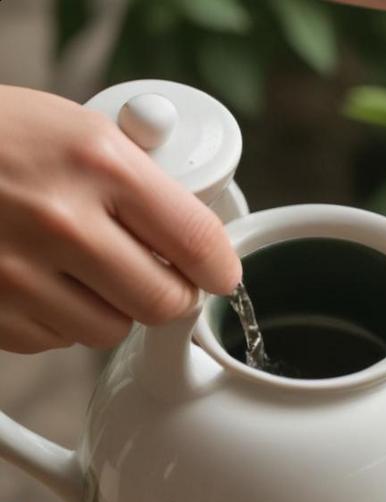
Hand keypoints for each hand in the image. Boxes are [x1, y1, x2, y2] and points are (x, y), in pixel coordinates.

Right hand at [0, 86, 240, 353]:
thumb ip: (144, 182)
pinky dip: (54, 320)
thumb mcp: (80, 130)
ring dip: (109, 309)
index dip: (220, 268)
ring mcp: (16, 271)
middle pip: (163, 303)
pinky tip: (38, 281)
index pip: (199, 242)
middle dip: (168, 294)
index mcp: (99, 164)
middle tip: (157, 276)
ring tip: (84, 270)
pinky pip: (52, 341)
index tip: (220, 274)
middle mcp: (61, 221)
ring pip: (109, 330)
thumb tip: (205, 238)